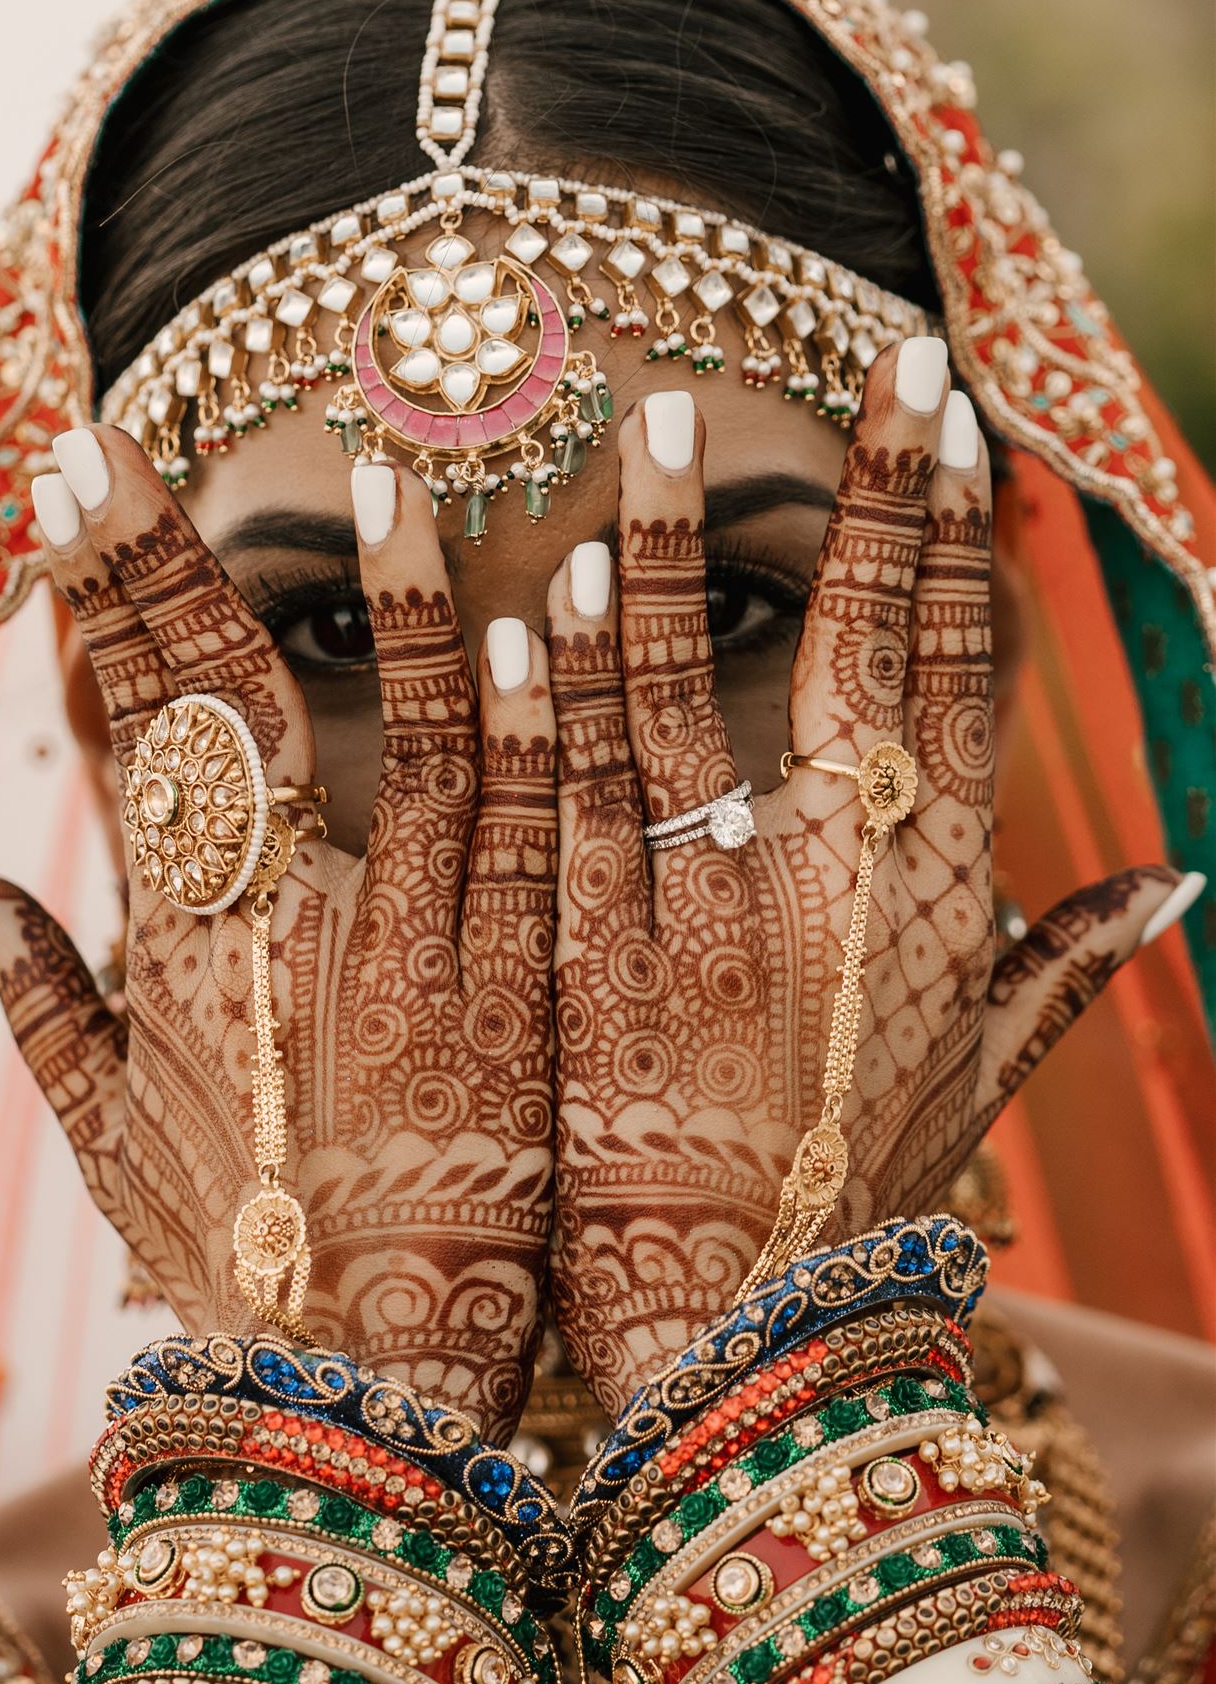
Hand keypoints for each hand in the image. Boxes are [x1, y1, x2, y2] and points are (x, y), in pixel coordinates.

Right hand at [0, 430, 555, 1440]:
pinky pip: (529, 825)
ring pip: (405, 739)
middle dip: (163, 566)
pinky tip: (531, 620)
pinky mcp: (524, 985)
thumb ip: (41, 1015)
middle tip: (127, 447)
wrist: (371, 1398)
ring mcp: (412, 949)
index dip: (96, 601)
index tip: (69, 488)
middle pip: (226, 710)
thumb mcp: (110, 1151)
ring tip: (378, 478)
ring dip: (391, 601)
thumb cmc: (239, 1271)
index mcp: (179, 949)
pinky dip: (528, 721)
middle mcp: (282, 927)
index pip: (132, 735)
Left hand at [544, 345, 1184, 1417]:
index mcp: (935, 885)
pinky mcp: (587, 944)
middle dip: (871, 490)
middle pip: (858, 643)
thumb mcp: (985, 1073)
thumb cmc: (862, 1193)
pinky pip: (565, 787)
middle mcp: (835, 871)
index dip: (959, 537)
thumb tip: (1181, 884)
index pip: (962, 668)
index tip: (950, 421)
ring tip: (657, 421)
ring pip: (684, 687)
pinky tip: (532, 597)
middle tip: (867, 354)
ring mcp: (704, 901)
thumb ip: (1070, 963)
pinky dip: (551, 690)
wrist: (738, 1330)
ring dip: (674, 547)